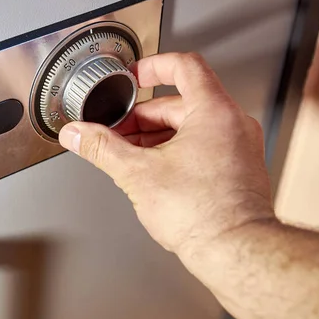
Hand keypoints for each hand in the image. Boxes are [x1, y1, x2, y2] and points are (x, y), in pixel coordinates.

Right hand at [59, 52, 275, 255]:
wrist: (235, 252)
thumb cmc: (203, 215)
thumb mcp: (137, 174)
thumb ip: (102, 148)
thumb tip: (77, 134)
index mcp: (214, 112)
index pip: (184, 66)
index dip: (153, 66)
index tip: (135, 76)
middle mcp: (233, 124)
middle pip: (181, 102)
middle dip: (143, 117)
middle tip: (118, 133)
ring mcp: (240, 147)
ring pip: (192, 127)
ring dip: (158, 136)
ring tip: (132, 156)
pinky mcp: (239, 169)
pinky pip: (204, 146)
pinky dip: (177, 151)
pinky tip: (156, 172)